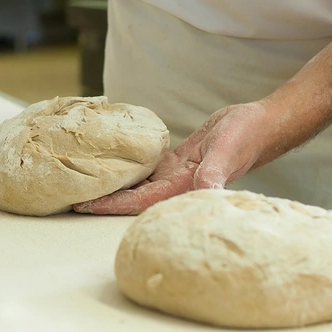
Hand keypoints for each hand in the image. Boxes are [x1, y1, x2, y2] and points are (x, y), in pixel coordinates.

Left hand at [73, 102, 277, 214]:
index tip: (84, 207)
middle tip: (70, 198)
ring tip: (84, 183)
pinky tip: (111, 164)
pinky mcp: (178, 161)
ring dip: (113, 185)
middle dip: (103, 200)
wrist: (261, 124)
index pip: (139, 202)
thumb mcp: (226, 151)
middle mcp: (176, 185)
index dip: (111, 205)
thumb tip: (204, 190)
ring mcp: (176, 174)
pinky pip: (147, 167)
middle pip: (131, 197)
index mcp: (184, 187)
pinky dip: (128, 167)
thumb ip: (214, 172)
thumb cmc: (246, 137)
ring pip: (137, 184)